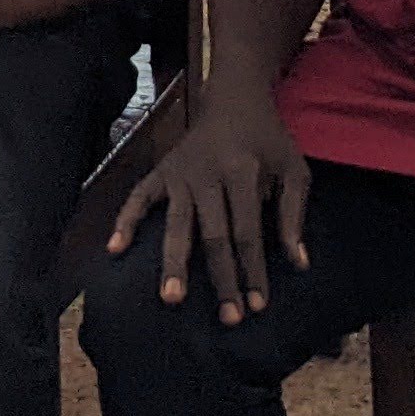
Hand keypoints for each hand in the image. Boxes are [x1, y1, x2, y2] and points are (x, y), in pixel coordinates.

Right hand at [108, 97, 310, 323]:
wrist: (234, 98)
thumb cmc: (268, 140)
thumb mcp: (293, 169)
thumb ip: (294, 215)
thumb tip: (299, 264)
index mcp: (243, 172)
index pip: (248, 232)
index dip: (253, 270)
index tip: (257, 305)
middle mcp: (208, 173)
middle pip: (213, 235)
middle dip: (221, 279)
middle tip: (226, 317)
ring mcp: (180, 172)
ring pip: (176, 224)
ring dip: (174, 262)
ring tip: (171, 298)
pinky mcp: (161, 170)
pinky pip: (139, 197)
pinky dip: (126, 221)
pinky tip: (115, 250)